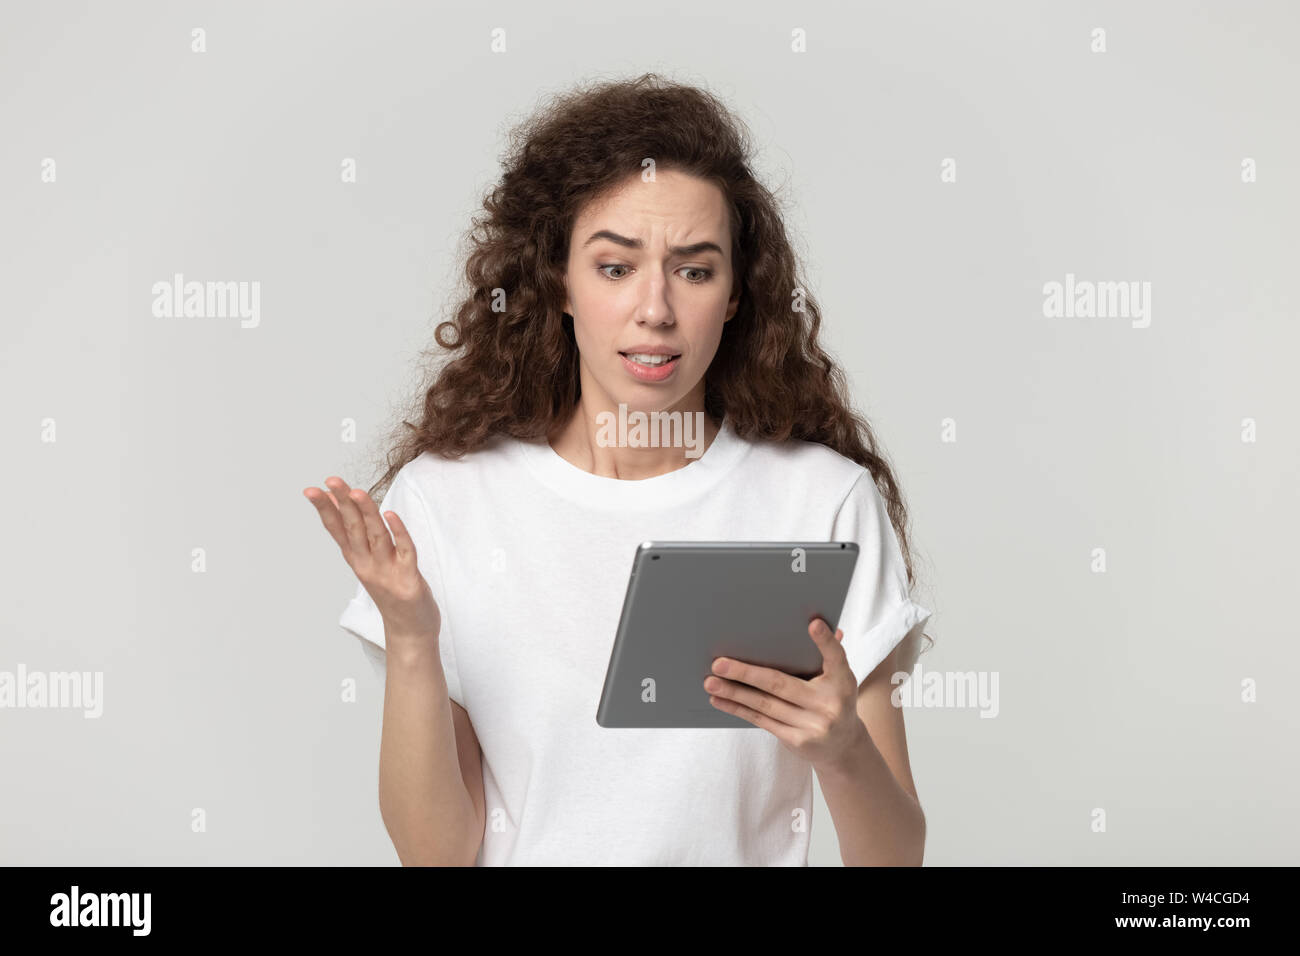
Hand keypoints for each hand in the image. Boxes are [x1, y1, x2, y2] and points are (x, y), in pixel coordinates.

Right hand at [303, 476, 440, 649]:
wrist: (410, 631)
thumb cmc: (391, 592)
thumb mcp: (368, 564)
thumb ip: (359, 537)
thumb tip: (345, 507)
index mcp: (357, 559)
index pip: (337, 530)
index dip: (325, 510)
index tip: (312, 490)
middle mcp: (368, 565)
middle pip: (353, 529)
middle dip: (342, 503)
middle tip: (332, 481)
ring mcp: (388, 573)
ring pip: (376, 536)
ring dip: (367, 514)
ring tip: (356, 492)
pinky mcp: (409, 580)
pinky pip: (405, 551)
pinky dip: (398, 533)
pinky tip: (391, 515)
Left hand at [704, 617, 867, 769]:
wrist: (843, 747)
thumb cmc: (834, 701)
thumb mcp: (839, 679)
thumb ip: (828, 654)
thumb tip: (816, 623)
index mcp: (842, 681)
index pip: (836, 657)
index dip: (825, 641)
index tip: (813, 624)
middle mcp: (830, 703)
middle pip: (781, 684)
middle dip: (746, 673)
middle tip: (719, 663)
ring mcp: (813, 725)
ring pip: (765, 704)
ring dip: (734, 692)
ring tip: (711, 681)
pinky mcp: (798, 741)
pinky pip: (762, 721)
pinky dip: (738, 709)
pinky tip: (720, 699)